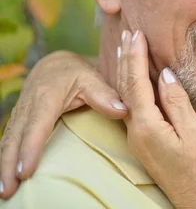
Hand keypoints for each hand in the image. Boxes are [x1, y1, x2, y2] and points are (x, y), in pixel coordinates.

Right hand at [0, 51, 126, 198]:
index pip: (37, 125)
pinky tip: (5, 177)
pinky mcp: (18, 122)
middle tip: (9, 190)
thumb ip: (105, 95)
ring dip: (4, 166)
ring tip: (5, 191)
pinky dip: (5, 159)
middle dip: (9, 164)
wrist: (55, 65)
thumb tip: (122, 111)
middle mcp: (28, 107)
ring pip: (8, 141)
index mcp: (46, 97)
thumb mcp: (92, 78)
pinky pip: (9, 141)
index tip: (26, 171)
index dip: (30, 148)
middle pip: (15, 138)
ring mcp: (20, 115)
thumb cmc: (76, 73)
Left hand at [118, 30, 195, 208]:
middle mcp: (136, 131)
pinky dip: (132, 85)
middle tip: (127, 32)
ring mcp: (139, 138)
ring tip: (126, 48)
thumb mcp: (194, 133)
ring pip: (126, 96)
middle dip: (126, 58)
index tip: (136, 33)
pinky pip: (134, 106)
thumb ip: (177, 102)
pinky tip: (135, 78)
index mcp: (148, 126)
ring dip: (126, 70)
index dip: (136, 57)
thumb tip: (165, 74)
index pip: (136, 83)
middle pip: (125, 87)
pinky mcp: (145, 141)